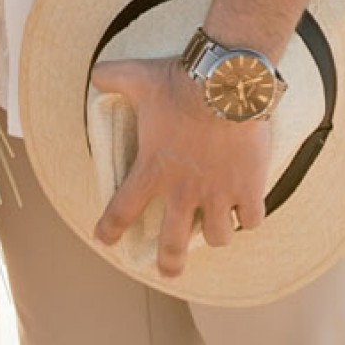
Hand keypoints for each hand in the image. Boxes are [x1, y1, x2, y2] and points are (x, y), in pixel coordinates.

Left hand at [90, 56, 271, 276]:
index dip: (111, 228)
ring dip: (215, 233)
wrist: (228, 83)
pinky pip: (250, 219)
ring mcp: (218, 193)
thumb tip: (94, 73)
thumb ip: (112, 77)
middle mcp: (184, 190)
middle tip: (168, 270)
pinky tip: (246, 209)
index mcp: (153, 169)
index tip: (105, 239)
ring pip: (218, 236)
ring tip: (216, 226)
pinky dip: (248, 216)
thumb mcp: (139, 77)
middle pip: (173, 245)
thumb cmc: (181, 82)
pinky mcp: (249, 187)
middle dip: (169, 262)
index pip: (122, 209)